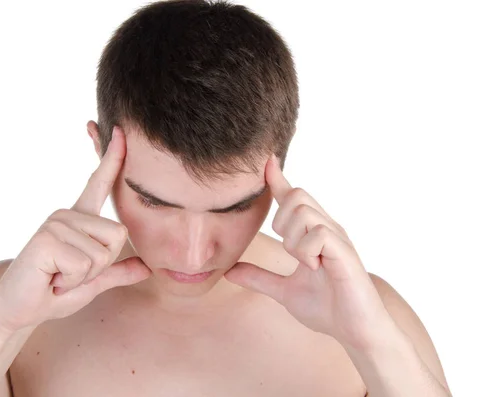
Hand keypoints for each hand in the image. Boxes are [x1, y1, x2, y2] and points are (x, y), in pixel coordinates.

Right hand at [0, 126, 150, 333]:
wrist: (18, 309)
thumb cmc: (54, 292)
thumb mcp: (93, 282)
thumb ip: (118, 271)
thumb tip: (147, 267)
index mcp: (80, 219)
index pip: (100, 183)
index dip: (112, 158)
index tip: (119, 130)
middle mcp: (68, 214)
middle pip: (118, 235)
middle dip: (100, 266)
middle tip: (70, 273)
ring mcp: (56, 223)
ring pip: (102, 252)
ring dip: (83, 276)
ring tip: (59, 275)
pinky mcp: (47, 237)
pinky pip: (83, 264)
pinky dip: (71, 281)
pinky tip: (51, 278)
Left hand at [224, 154, 393, 349]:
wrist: (356, 332)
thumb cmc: (327, 308)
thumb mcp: (284, 291)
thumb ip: (259, 277)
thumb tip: (229, 271)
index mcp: (314, 233)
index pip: (292, 197)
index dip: (277, 179)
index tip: (265, 161)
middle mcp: (327, 228)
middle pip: (297, 195)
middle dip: (282, 220)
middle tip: (290, 251)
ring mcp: (337, 238)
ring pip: (304, 211)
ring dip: (294, 239)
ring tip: (305, 263)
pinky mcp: (345, 252)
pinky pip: (318, 234)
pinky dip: (307, 251)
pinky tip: (314, 268)